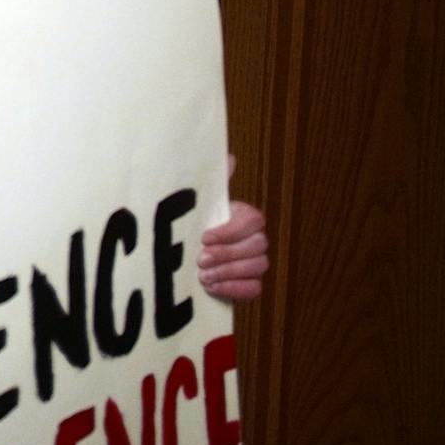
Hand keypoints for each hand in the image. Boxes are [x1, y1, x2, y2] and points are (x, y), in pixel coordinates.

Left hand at [200, 154, 270, 300]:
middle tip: (201, 259)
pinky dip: (233, 289)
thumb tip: (228, 156)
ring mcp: (256, 263)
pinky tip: (211, 286)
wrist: (187, 257)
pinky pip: (254, 288)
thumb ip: (215, 182)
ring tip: (203, 274)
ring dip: (228, 272)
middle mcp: (256, 239)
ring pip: (257, 268)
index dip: (231, 230)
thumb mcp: (200, 204)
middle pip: (257, 247)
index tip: (204, 237)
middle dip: (228, 254)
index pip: (254, 220)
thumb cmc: (195, 226)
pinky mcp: (251, 284)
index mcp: (246, 217)